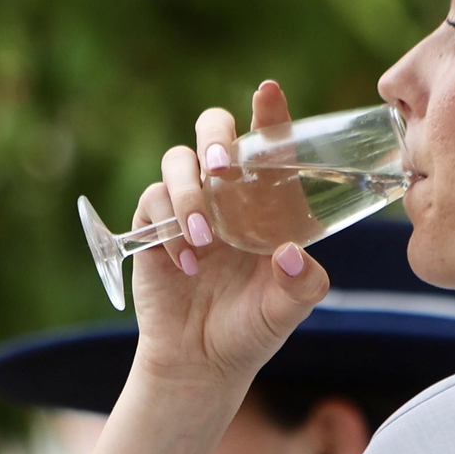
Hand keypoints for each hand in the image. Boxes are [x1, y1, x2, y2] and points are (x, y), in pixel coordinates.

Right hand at [130, 79, 330, 392]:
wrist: (202, 362)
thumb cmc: (252, 327)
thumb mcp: (287, 310)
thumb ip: (301, 284)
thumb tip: (290, 254)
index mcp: (267, 201)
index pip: (268, 143)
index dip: (268, 113)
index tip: (268, 92)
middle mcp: (227, 193)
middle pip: (213, 129)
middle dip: (216, 137)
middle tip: (222, 169)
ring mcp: (188, 205)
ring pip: (177, 161)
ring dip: (190, 194)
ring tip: (205, 240)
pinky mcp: (154, 226)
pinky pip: (152, 200)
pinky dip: (168, 227)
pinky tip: (187, 263)